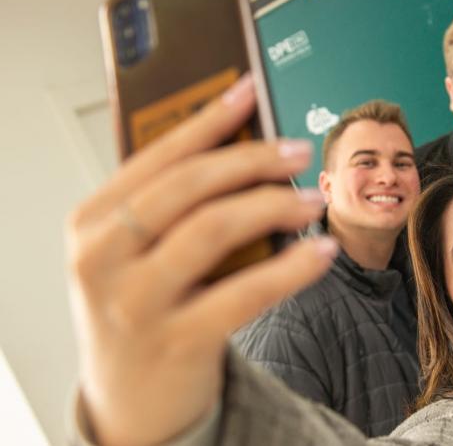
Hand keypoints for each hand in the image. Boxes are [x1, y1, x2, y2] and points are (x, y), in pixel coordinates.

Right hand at [66, 76, 337, 445]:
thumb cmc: (142, 308)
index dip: (208, 118)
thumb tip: (247, 147)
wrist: (128, 403)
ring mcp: (134, 303)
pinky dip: (291, 268)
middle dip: (251, 159)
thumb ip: (175, 206)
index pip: (156, 155)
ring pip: (215, 230)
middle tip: (298, 150)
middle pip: (189, 186)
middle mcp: (101, 258)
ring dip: (274, 206)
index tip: (250, 88)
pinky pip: (245, 292)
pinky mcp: (176, 342)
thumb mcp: (137, 254)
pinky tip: (322, 251)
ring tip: (312, 198)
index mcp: (91, 222)